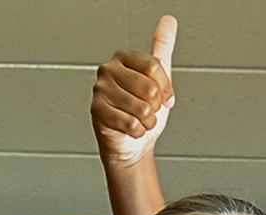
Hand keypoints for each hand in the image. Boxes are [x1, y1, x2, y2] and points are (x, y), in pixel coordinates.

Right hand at [92, 14, 176, 167]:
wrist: (132, 143)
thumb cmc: (144, 112)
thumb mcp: (159, 79)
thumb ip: (162, 48)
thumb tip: (169, 20)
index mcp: (123, 57)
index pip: (155, 66)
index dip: (166, 88)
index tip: (164, 97)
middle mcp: (108, 69)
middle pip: (150, 88)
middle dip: (157, 107)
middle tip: (148, 110)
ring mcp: (100, 89)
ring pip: (142, 108)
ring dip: (148, 121)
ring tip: (139, 119)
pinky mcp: (97, 110)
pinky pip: (131, 123)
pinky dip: (137, 131)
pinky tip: (129, 128)